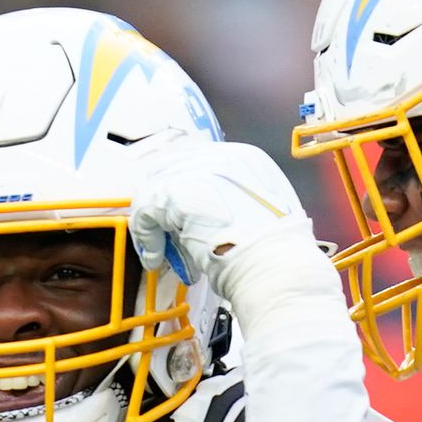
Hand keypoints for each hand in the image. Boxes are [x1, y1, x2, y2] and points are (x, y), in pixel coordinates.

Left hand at [129, 142, 313, 292]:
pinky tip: (157, 256)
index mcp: (246, 159)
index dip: (185, 188)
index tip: (179, 213)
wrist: (274, 264)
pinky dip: (147, 236)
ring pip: (155, 189)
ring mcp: (197, 171)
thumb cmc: (276, 252)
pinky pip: (145, 211)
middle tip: (165, 229)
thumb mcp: (266, 213)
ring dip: (155, 222)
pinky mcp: (176, 191)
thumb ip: (238, 203)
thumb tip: (207, 217)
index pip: (199, 161)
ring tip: (162, 249)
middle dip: (165, 201)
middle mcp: (221, 156)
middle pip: (172, 168)